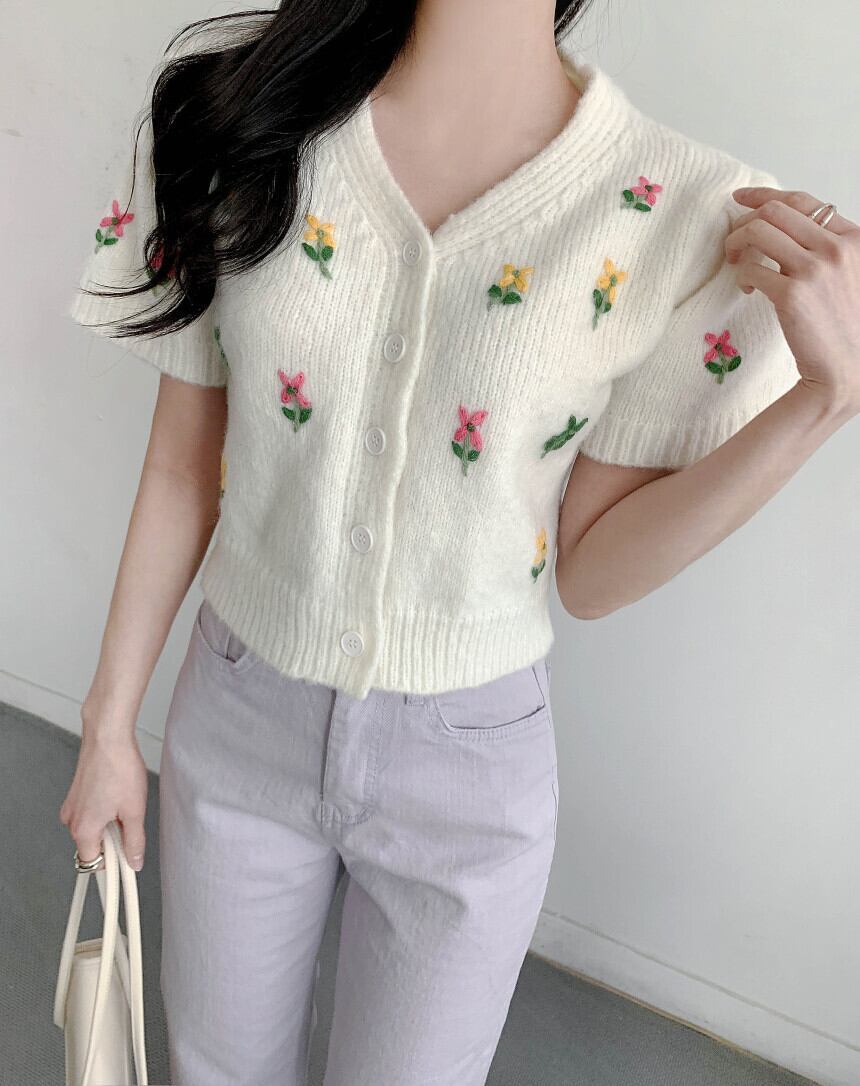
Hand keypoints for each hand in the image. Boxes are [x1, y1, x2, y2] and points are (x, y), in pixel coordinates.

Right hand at [59, 728, 148, 871]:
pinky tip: (117, 794)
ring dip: (109, 823)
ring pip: (93, 827)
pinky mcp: (75, 794)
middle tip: (131, 821)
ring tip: (125, 802)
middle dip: (113, 840)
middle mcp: (71, 820)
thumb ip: (134, 841)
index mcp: (83, 829)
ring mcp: (72, 805)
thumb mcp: (134, 810)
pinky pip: (90, 812)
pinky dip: (104, 809)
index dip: (113, 863)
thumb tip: (134, 861)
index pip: (93, 864)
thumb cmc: (118, 767)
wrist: (108, 737)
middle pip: (93, 845)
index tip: (128, 858)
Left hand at [725, 186, 859, 416]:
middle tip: (733, 242)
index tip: (741, 199)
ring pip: (758, 232)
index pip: (803, 201)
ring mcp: (815, 269)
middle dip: (745, 221)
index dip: (765, 195)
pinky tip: (749, 289)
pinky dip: (742, 276)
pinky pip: (751, 270)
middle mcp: (836, 248)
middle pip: (775, 211)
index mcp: (853, 238)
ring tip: (735, 262)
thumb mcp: (847, 274)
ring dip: (737, 243)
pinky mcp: (792, 293)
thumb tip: (780, 228)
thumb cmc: (842, 324)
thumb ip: (824, 248)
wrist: (846, 366)